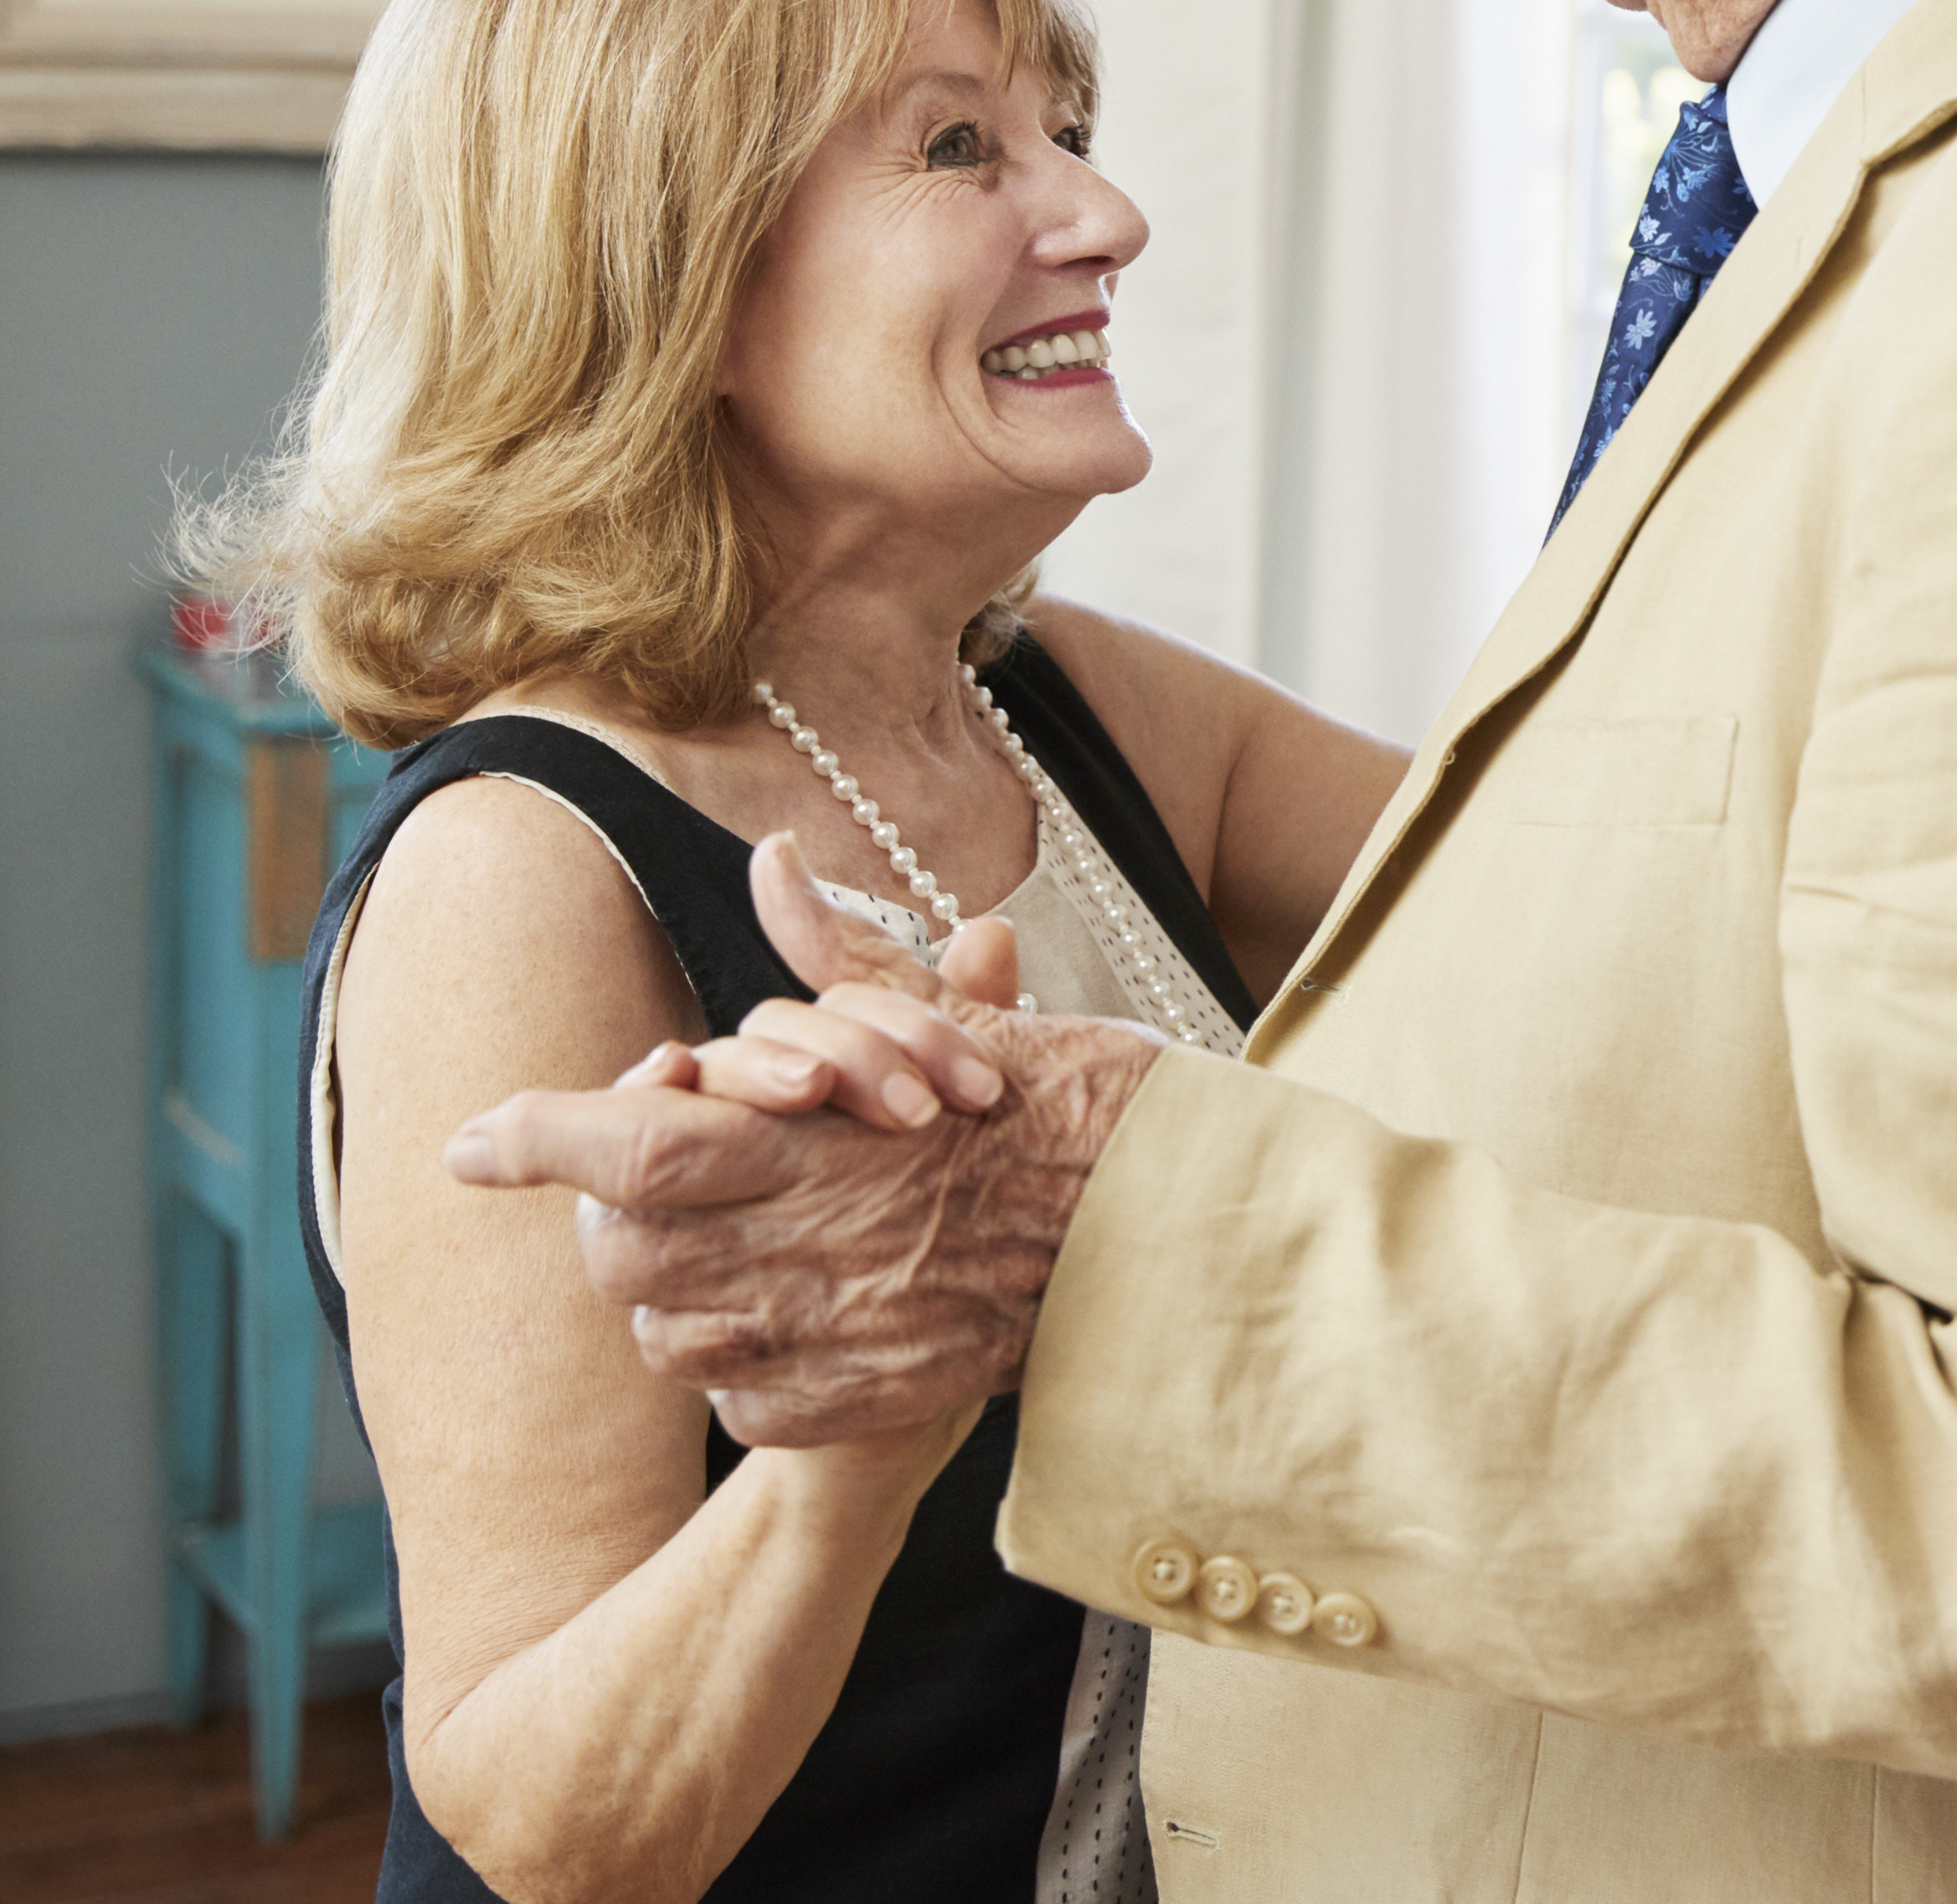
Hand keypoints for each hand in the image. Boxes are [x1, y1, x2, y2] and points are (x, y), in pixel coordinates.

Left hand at [448, 834, 1162, 1444]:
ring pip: (668, 1335)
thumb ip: (839, 959)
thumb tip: (772, 862)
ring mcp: (827, 1340)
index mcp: (816, 1142)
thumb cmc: (1072, 1107)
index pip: (629, 1148)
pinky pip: (739, 1403)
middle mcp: (803, 1249)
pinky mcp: (858, 1409)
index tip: (469, 1142)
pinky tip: (801, 1318)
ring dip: (677, 1293)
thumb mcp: (957, 1021)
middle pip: (623, 1250)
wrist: (1172, 1231)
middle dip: (615, 1216)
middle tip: (656, 1182)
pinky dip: (743, 1369)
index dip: (536, 1141)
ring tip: (744, 1247)